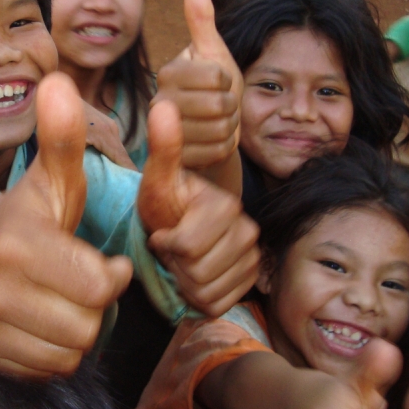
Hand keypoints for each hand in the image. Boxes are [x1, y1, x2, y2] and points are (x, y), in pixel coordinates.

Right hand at [0, 73, 132, 377]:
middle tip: (78, 284)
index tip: (100, 262)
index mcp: (15, 242)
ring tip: (59, 302)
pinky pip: (45, 371)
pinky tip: (39, 323)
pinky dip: (51, 353)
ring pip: (68, 353)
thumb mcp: (50, 181)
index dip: (110, 276)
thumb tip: (60, 80)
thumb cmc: (23, 219)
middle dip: (93, 307)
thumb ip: (62, 138)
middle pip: (86, 326)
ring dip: (75, 332)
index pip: (99, 287)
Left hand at [136, 98, 259, 317]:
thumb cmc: (162, 204)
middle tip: (170, 248)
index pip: (188, 248)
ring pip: (207, 292)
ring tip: (180, 261)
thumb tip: (164, 104)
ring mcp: (252, 258)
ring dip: (184, 281)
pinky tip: (193, 276)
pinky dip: (197, 297)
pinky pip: (216, 305)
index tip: (161, 231)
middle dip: (175, 264)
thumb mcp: (156, 178)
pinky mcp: (249, 283)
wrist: (174, 228)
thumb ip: (163, 145)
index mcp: (227, 206)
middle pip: (198, 272)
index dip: (165, 244)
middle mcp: (248, 231)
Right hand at [152, 0, 242, 170]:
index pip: (216, 76)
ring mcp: (164, 133)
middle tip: (222, 107)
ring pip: (220, 130)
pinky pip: (216, 152)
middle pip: (220, 104)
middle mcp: (159, 101)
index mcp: (169, 72)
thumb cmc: (212, 88)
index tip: (219, 84)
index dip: (228, 81)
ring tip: (219, 123)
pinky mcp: (174, 159)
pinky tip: (214, 142)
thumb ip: (202, 20)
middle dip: (231, 107)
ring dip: (229, 128)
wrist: (206, 130)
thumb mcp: (212, 52)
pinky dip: (224, 148)